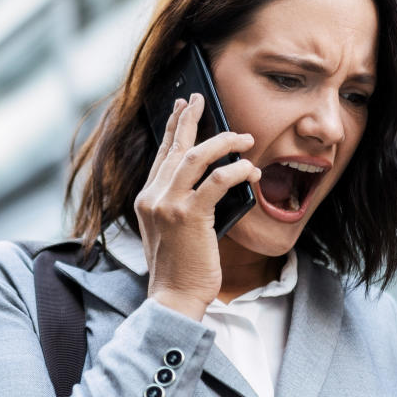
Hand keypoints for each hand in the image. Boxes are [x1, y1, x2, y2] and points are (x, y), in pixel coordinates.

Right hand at [135, 94, 260, 319]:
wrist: (173, 296)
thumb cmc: (179, 268)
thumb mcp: (170, 231)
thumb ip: (180, 204)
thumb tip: (210, 180)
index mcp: (146, 200)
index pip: (162, 156)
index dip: (173, 129)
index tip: (183, 109)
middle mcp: (153, 197)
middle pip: (175, 147)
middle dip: (191, 120)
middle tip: (202, 101)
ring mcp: (168, 205)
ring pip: (196, 157)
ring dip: (223, 142)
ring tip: (244, 138)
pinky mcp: (189, 216)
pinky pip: (216, 181)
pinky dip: (236, 171)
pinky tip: (250, 170)